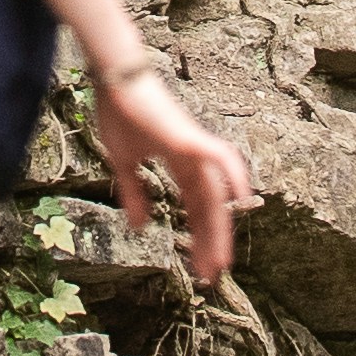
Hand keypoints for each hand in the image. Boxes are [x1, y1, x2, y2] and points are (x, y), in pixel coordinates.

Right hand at [91, 60, 254, 282]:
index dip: (201, 236)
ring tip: (219, 260)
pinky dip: (234, 173)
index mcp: (180, 164)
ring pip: (215, 194)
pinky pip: (219, 156)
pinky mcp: (188, 137)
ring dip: (218, 228)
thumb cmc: (120, 113)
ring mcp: (193, 147)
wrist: (114, 80)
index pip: (197, 206)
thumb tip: (139, 226)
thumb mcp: (124, 163)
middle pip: (210, 207)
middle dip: (212, 242)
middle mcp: (193, 158)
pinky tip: (242, 196)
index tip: (200, 266)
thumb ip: (135, 193)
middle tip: (213, 275)